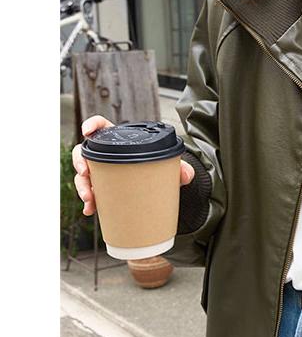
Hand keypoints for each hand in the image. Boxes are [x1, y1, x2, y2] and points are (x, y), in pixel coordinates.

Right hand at [71, 115, 195, 215]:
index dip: (91, 125)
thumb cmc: (159, 168)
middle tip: (85, 174)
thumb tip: (186, 174)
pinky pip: (91, 195)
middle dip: (80, 163)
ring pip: (83, 176)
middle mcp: (106, 156)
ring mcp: (103, 173)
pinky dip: (90, 204)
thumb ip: (180, 168)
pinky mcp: (104, 190)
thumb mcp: (169, 166)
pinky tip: (91, 211)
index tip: (86, 130)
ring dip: (83, 187)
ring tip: (90, 199)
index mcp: (119, 142)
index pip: (101, 127)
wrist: (159, 187)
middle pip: (84, 153)